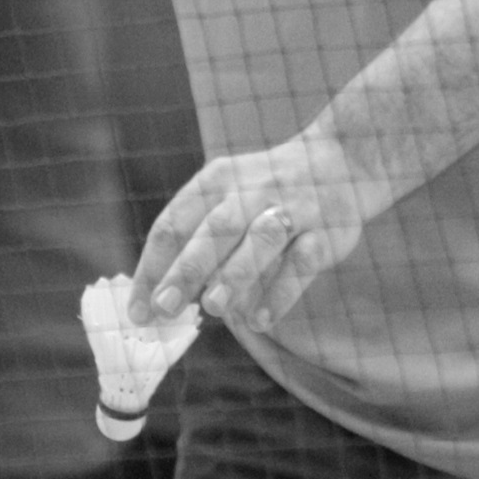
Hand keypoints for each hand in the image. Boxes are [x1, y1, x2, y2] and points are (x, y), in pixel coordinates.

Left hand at [129, 128, 384, 334]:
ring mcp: (290, 209)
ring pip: (261, 240)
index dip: (152, 267)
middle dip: (187, 270)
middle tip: (164, 308)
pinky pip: (302, 262)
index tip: (137, 310)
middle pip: (214, 230)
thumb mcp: (226, 196)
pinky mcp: (325, 231)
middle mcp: (251, 191)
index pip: (174, 224)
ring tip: (213, 308)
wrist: (341, 159)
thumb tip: (158, 298)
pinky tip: (260, 320)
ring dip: (235, 274)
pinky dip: (281, 291)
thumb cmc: (266, 190)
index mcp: (216, 181)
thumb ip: (196, 240)